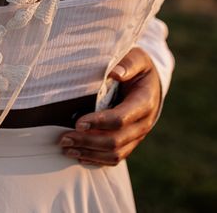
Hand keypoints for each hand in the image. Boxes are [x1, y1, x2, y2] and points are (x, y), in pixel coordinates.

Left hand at [59, 47, 161, 165]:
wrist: (152, 82)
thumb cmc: (139, 67)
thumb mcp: (137, 58)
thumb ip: (128, 64)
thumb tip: (114, 73)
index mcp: (144, 103)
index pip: (121, 119)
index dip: (99, 122)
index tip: (78, 122)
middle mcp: (143, 123)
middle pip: (115, 141)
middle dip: (88, 141)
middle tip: (64, 138)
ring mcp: (137, 135)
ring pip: (115, 153)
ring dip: (90, 153)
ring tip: (67, 148)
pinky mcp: (130, 141)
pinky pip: (116, 157)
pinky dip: (97, 159)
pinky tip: (79, 155)